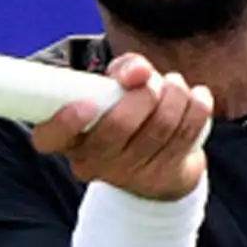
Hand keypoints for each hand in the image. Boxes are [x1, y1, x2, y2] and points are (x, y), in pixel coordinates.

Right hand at [31, 52, 213, 200]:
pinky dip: (197, 107)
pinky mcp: (163, 176)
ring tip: (175, 84)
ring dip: (175, 95)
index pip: (49, 138)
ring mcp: (127, 174)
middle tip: (151, 80)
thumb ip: (123, 70)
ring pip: (159, 126)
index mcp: (68, 139)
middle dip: (144, 93)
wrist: (157, 164)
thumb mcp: (115, 89)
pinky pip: (186, 134)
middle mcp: (91, 162)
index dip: (65, 122)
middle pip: (119, 125)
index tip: (88, 103)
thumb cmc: (126, 114)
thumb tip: (139, 71)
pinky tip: (196, 97)